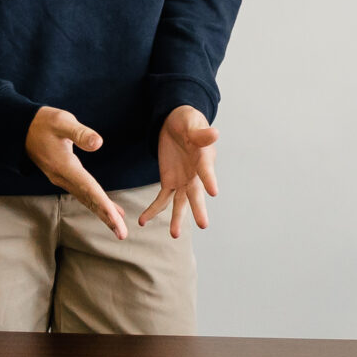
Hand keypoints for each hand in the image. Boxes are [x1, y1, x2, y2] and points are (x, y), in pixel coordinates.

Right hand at [27, 106, 126, 237]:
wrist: (21, 129)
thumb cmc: (43, 123)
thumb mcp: (62, 122)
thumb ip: (80, 133)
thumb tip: (98, 143)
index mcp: (65, 166)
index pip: (88, 188)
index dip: (103, 204)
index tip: (115, 219)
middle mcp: (63, 177)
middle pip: (89, 200)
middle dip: (106, 217)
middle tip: (122, 234)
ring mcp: (62, 179)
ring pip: (86, 200)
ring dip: (102, 214)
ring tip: (119, 227)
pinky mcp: (63, 177)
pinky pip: (82, 195)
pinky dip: (95, 204)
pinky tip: (107, 209)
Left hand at [140, 105, 220, 237]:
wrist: (175, 124)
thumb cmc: (188, 122)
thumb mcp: (192, 123)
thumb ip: (200, 133)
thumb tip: (215, 134)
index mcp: (204, 158)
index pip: (206, 170)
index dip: (210, 179)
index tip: (214, 192)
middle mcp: (196, 174)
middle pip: (196, 193)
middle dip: (198, 209)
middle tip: (203, 224)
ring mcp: (183, 181)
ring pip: (180, 202)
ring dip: (177, 218)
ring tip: (174, 234)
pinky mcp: (169, 182)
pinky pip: (161, 199)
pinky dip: (153, 210)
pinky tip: (142, 221)